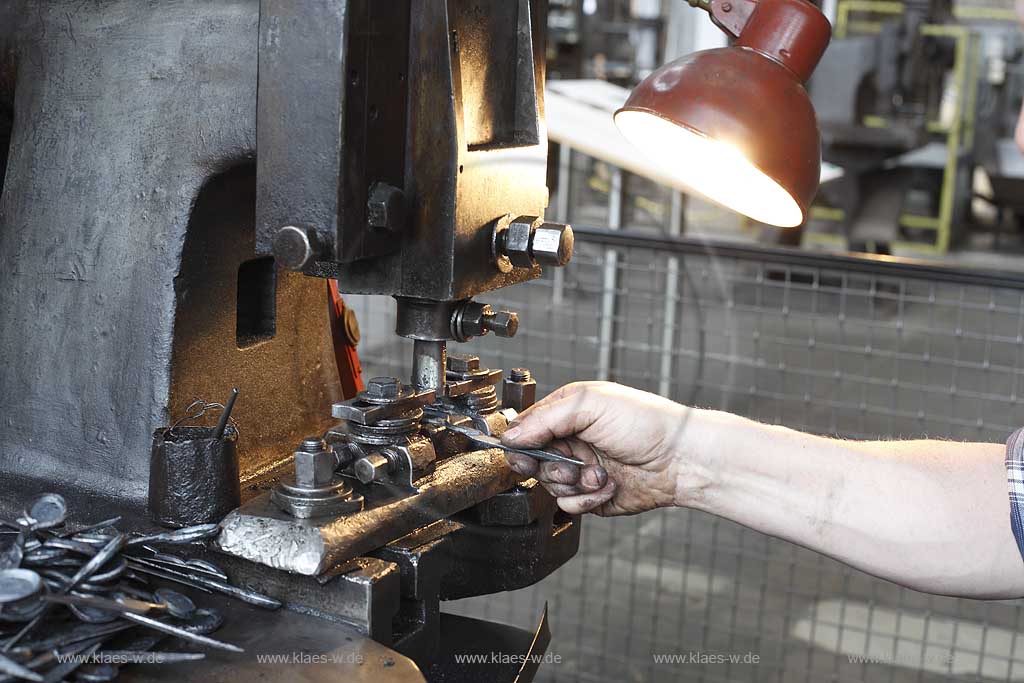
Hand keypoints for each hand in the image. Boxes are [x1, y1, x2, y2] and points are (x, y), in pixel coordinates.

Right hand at [500, 381, 692, 515]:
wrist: (680, 459)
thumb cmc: (644, 422)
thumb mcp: (589, 405)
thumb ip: (546, 418)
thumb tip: (511, 435)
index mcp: (567, 413)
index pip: (526, 430)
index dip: (521, 445)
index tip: (523, 454)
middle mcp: (571, 441)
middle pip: (533, 462)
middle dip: (551, 467)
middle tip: (569, 465)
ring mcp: (581, 469)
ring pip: (551, 487)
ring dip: (575, 484)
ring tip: (600, 473)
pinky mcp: (592, 495)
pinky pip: (571, 506)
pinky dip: (588, 499)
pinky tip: (608, 486)